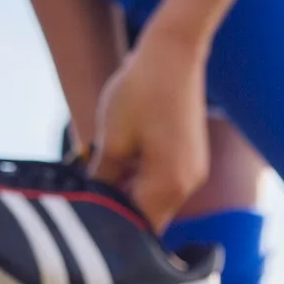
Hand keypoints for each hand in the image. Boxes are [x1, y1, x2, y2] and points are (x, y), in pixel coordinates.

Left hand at [89, 23, 210, 229]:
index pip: (141, 226)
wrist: (173, 56)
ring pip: (158, 200)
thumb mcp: (111, 138)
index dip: (114, 228)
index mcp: (169, 184)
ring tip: (103, 177)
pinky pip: (166, 182)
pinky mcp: (192, 159)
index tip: (89, 223)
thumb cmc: (140, 92)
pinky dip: (145, 180)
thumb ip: (105, 178)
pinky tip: (124, 161)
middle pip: (152, 216)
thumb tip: (95, 203)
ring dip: (132, 194)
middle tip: (90, 203)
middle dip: (123, 212)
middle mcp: (188, 184)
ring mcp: (194, 171)